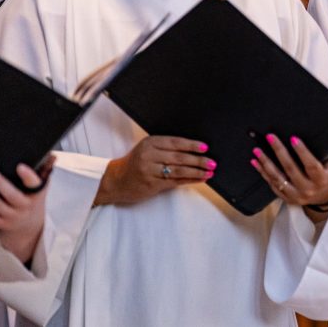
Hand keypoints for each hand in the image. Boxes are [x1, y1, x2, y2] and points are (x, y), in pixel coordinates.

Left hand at [0, 159, 53, 263]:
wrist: (29, 225)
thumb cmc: (33, 197)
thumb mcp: (42, 186)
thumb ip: (45, 170)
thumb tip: (52, 155)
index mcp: (37, 194)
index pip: (34, 184)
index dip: (28, 176)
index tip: (20, 166)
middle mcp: (25, 207)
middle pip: (12, 195)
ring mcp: (12, 217)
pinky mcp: (0, 223)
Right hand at [95, 136, 213, 205]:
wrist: (115, 181)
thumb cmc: (135, 163)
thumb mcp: (147, 149)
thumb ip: (165, 148)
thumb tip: (193, 150)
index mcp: (150, 142)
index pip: (175, 142)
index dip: (191, 145)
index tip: (205, 147)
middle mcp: (149, 155)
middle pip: (179, 157)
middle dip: (198, 160)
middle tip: (212, 162)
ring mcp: (150, 170)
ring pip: (178, 170)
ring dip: (196, 171)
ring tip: (210, 171)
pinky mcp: (151, 184)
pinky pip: (174, 181)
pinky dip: (189, 180)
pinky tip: (199, 179)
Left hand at [251, 134, 327, 221]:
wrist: (324, 199)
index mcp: (321, 179)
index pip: (310, 165)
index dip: (302, 152)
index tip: (293, 139)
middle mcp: (307, 189)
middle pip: (291, 170)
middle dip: (279, 152)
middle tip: (271, 137)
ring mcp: (295, 195)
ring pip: (278, 178)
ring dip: (266, 163)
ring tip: (257, 150)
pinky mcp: (286, 197)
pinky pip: (272, 184)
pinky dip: (263, 173)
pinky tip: (256, 162)